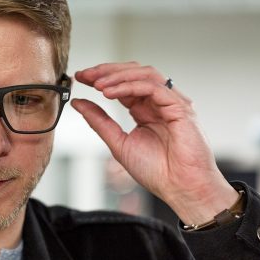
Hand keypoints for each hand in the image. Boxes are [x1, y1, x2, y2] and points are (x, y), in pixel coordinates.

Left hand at [72, 62, 237, 224]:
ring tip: (96, 85)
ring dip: (117, 76)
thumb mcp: (118, 142)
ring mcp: (171, 103)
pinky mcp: (180, 108)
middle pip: (134, 72)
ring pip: (144, 75)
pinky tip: (110, 93)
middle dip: (107, 71)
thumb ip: (99, 121)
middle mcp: (158, 103)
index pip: (123, 84)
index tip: (80, 77)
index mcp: (145, 110)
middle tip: (85, 75)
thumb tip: (78, 103)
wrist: (180, 189)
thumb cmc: (157, 171)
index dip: (101, 77)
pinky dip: (129, 87)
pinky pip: (153, 88)